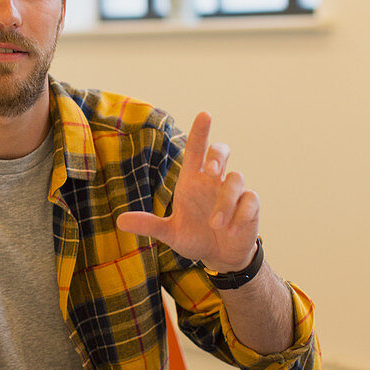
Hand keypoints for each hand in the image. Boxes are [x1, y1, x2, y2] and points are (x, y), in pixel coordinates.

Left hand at [117, 112, 258, 272]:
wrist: (218, 255)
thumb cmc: (194, 236)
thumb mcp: (169, 233)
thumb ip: (149, 225)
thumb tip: (119, 221)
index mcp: (193, 180)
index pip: (196, 150)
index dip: (200, 132)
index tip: (204, 114)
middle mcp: (213, 181)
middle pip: (221, 152)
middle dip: (218, 155)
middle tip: (212, 170)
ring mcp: (234, 192)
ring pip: (236, 178)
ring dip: (225, 201)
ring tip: (215, 224)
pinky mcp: (249, 207)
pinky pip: (250, 201)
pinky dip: (240, 214)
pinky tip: (230, 230)